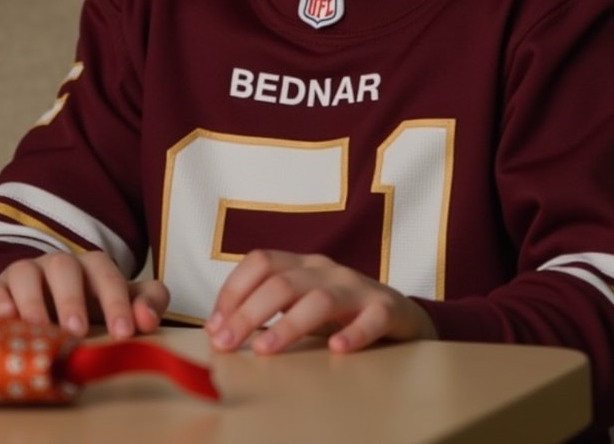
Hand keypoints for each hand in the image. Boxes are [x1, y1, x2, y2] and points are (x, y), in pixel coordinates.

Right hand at [0, 250, 169, 339]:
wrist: (42, 304)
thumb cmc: (89, 308)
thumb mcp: (121, 304)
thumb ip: (147, 304)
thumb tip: (148, 319)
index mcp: (91, 266)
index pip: (106, 273)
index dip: (116, 301)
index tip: (124, 332)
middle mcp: (57, 265)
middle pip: (64, 267)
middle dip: (71, 298)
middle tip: (78, 331)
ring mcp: (25, 274)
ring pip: (25, 273)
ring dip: (33, 301)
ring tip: (41, 330)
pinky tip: (7, 320)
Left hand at [205, 249, 435, 354]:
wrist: (399, 314)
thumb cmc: (340, 312)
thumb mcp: (301, 302)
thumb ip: (267, 309)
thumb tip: (218, 330)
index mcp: (302, 264)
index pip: (260, 262)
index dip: (232, 290)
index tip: (214, 325)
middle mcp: (325, 270)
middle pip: (282, 282)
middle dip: (248, 312)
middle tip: (226, 343)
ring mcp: (356, 288)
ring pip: (319, 299)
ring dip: (288, 325)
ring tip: (264, 350)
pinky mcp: (385, 309)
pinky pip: (371, 319)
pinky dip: (354, 333)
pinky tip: (337, 348)